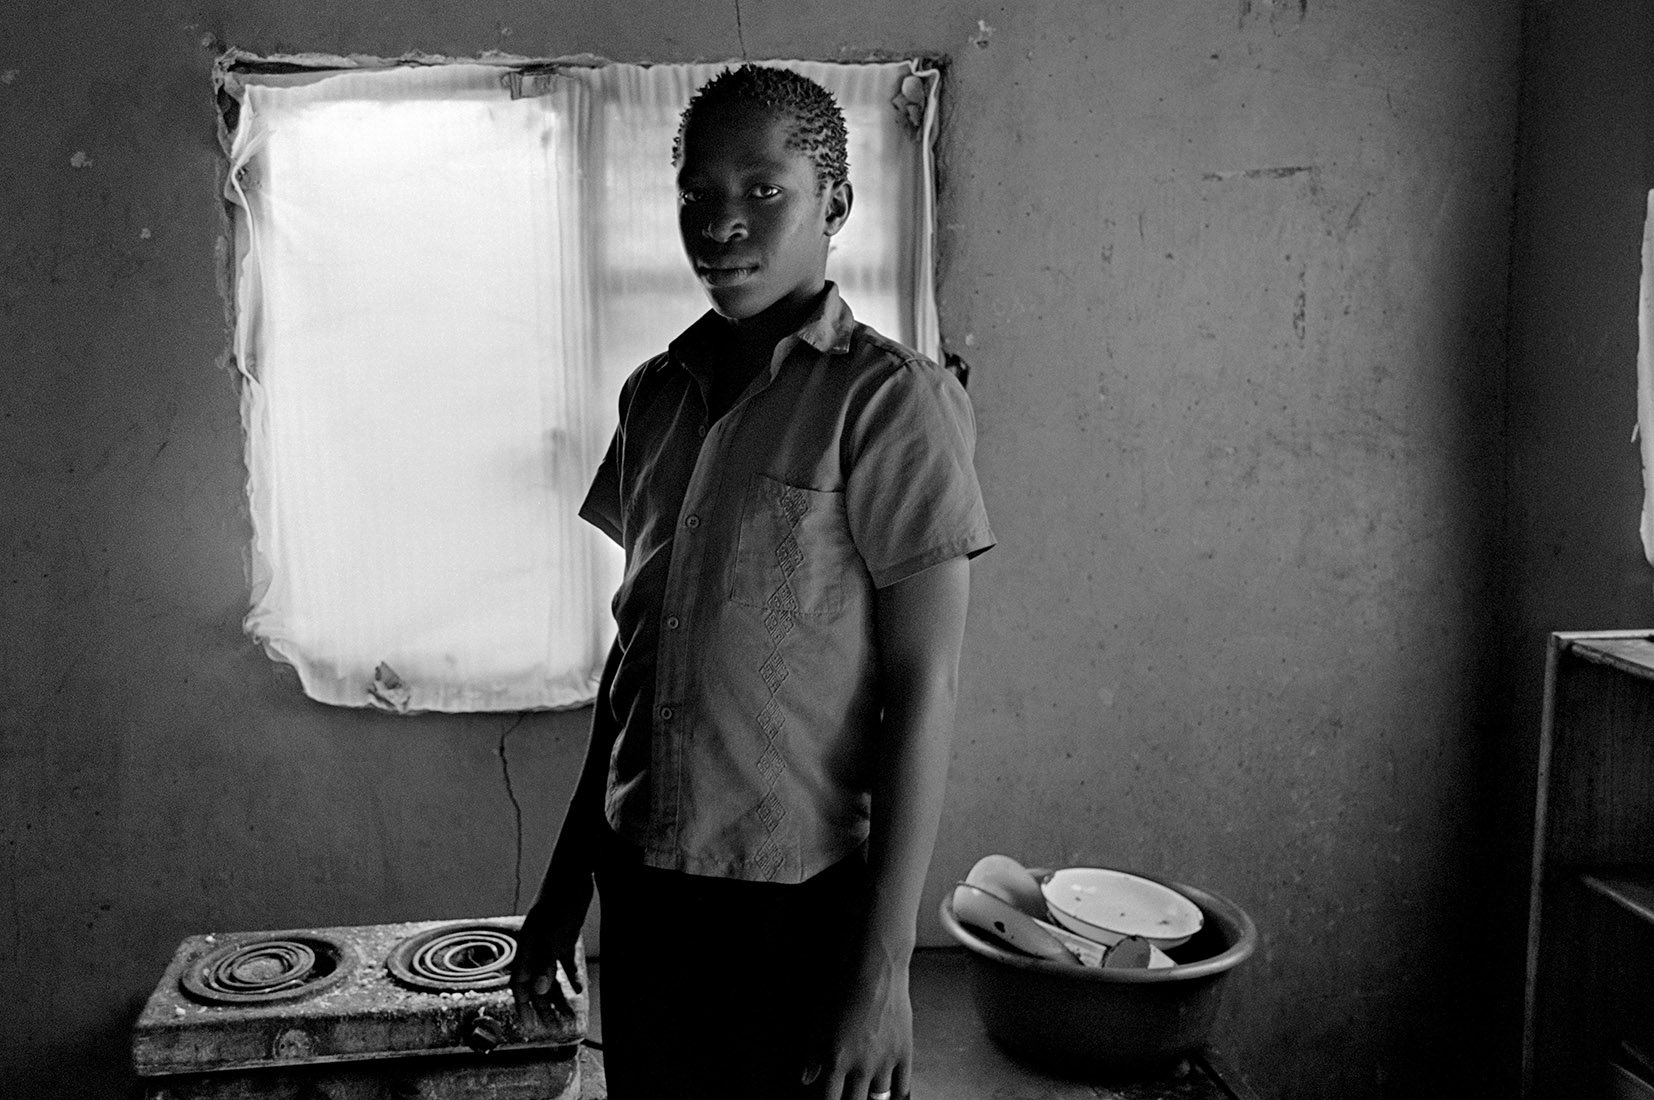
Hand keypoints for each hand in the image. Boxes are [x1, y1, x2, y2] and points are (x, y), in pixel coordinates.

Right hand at [509, 865, 591, 1028]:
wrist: (575, 869)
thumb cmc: (561, 898)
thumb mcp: (554, 933)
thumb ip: (545, 962)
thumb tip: (540, 990)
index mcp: (527, 948)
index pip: (520, 985)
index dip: (523, 1008)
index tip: (529, 1029)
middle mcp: (536, 948)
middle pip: (537, 985)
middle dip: (544, 1009)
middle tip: (554, 1030)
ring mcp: (550, 942)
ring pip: (551, 976)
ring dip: (559, 996)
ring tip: (567, 1016)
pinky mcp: (565, 936)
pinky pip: (565, 962)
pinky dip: (571, 976)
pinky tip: (579, 989)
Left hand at [804, 950, 913, 1099]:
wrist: (876, 969)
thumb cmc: (845, 988)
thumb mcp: (819, 1021)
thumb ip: (812, 1054)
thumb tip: (806, 1077)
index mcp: (837, 1060)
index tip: (831, 1099)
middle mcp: (862, 1066)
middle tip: (849, 1095)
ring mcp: (885, 1061)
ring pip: (879, 1097)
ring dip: (872, 1097)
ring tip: (867, 1094)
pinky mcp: (905, 1052)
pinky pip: (903, 1086)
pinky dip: (897, 1093)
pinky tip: (891, 1093)